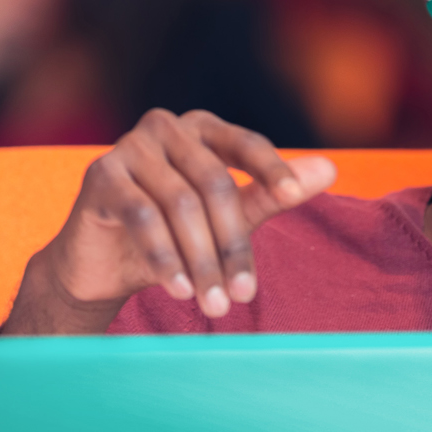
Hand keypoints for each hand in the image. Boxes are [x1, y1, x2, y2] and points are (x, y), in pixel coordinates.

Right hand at [4, 109, 335, 332]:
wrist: (102, 265)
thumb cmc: (173, 236)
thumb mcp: (228, 218)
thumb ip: (272, 193)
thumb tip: (330, 169)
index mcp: (202, 129)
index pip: (246, 143)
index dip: (272, 168)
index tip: (295, 195)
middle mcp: (166, 127)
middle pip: (215, 183)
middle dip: (232, 244)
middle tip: (245, 296)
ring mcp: (130, 147)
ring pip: (180, 204)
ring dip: (201, 261)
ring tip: (215, 304)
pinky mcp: (101, 174)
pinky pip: (142, 215)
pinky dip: (165, 256)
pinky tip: (179, 289)